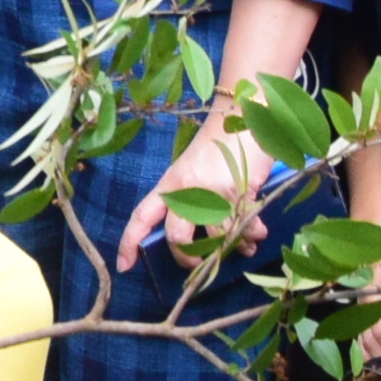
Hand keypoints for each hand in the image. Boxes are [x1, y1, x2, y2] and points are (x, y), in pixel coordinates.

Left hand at [118, 118, 268, 268]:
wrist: (242, 115)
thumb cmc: (217, 145)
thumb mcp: (191, 170)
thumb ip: (187, 197)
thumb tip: (194, 234)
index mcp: (170, 184)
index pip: (142, 216)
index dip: (130, 242)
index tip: (124, 266)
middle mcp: (186, 190)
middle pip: (177, 237)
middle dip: (188, 257)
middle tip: (200, 262)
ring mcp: (212, 191)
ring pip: (216, 237)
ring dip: (231, 247)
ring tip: (243, 247)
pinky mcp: (238, 191)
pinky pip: (243, 226)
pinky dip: (252, 235)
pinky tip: (256, 234)